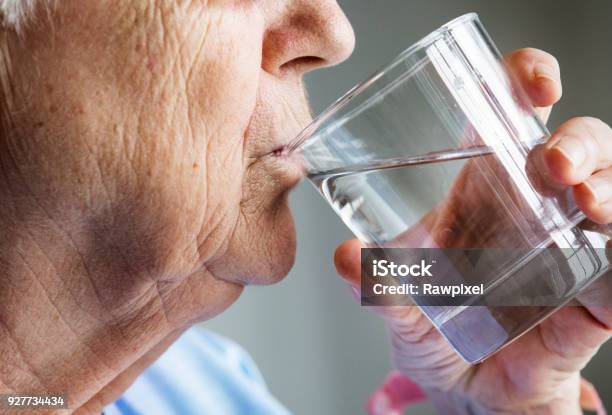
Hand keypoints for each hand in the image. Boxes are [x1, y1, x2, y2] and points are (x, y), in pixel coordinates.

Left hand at [335, 48, 611, 413]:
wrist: (466, 393)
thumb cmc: (434, 334)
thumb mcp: (399, 306)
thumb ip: (376, 283)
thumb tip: (346, 256)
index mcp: (482, 190)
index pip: (510, 115)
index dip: (526, 83)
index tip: (533, 83)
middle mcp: (532, 208)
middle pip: (576, 144)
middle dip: (577, 140)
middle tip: (552, 161)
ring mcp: (568, 245)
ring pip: (610, 188)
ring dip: (607, 184)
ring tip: (583, 201)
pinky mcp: (594, 293)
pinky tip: (604, 256)